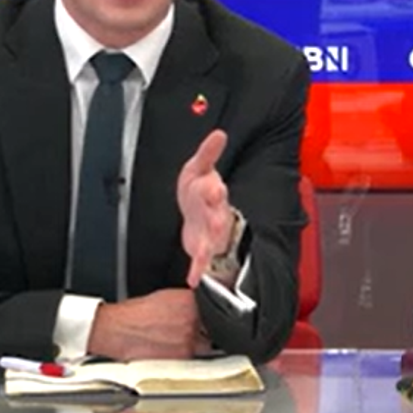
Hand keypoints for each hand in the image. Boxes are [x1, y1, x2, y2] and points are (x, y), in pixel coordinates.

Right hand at [87, 289, 211, 359]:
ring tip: (171, 342)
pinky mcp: (181, 356)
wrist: (116, 329)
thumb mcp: (165, 297)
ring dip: (193, 346)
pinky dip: (182, 357)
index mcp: (190, 300)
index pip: (212, 309)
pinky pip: (190, 358)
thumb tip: (200, 308)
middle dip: (201, 332)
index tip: (204, 322)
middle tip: (181, 333)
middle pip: (210, 328)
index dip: (207, 317)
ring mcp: (188, 337)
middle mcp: (192, 318)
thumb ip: (187, 302)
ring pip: (202, 345)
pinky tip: (167, 351)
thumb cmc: (134, 314)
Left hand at [178, 130, 234, 285]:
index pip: (216, 190)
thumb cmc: (198, 190)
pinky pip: (200, 261)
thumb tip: (219, 133)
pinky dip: (198, 271)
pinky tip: (193, 279)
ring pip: (212, 240)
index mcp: (213, 192)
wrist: (197, 214)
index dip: (215, 190)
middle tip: (217, 224)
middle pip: (218, 217)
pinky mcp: (202, 248)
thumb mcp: (200, 167)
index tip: (216, 188)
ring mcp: (209, 233)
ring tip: (206, 253)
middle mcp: (215, 214)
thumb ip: (208, 152)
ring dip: (210, 247)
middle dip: (217, 220)